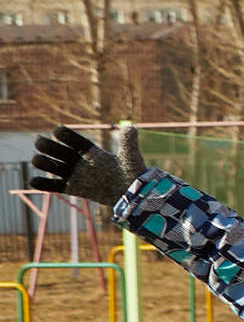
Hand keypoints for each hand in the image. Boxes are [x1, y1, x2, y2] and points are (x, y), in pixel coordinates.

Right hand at [29, 124, 146, 208]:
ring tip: (36, 159)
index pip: (74, 141)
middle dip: (47, 146)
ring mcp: (75, 174)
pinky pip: (54, 186)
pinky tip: (33, 180)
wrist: (132, 194)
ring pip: (53, 167)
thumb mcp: (129, 156)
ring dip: (42, 162)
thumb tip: (130, 127)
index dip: (66, 136)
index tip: (57, 130)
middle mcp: (80, 161)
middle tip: (39, 141)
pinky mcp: (73, 188)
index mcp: (91, 151)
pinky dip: (43, 184)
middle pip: (59, 151)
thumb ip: (128, 142)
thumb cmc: (132, 173)